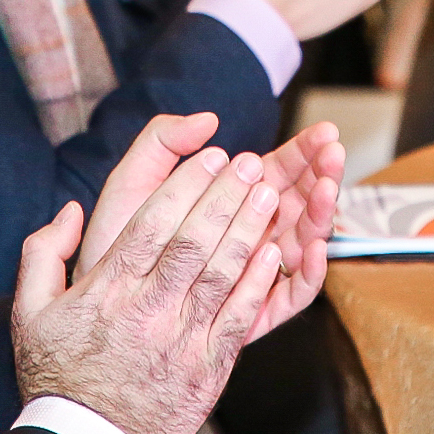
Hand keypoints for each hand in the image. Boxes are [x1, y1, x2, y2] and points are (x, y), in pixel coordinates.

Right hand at [12, 142, 329, 433]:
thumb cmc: (57, 376)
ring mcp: (181, 340)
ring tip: (270, 194)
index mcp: (108, 290)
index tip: (210, 156)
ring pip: (222, 274)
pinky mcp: (208, 370)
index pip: (152, 224)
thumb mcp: (29, 312)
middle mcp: (148, 310)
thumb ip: (42, 252)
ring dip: (249, 230)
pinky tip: (274, 254)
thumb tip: (69, 210)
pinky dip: (257, 284)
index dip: (186, 185)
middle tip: (250, 163)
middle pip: (193, 241)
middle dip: (225, 196)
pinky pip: (239, 319)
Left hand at [77, 114, 342, 325]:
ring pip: (303, 244)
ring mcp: (254, 275)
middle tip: (335, 154)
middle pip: (300, 203)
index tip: (325, 131)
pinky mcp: (252, 314)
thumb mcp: (132, 181)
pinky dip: (311, 274)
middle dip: (322, 175)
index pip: (279, 171)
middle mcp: (249, 236)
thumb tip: (208, 120)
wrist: (99, 306)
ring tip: (327, 190)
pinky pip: (292, 296)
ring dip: (321, 216)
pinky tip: (315, 248)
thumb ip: (163, 141)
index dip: (305, 151)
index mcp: (230, 202)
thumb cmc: (115, 241)